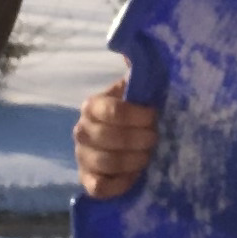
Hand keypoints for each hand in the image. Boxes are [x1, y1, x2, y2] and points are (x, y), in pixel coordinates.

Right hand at [74, 71, 156, 199]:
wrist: (120, 142)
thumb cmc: (132, 113)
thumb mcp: (134, 90)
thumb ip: (136, 71)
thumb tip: (130, 49)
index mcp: (92, 105)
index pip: (112, 110)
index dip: (137, 116)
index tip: (155, 116)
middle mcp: (81, 130)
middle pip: (109, 138)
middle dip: (138, 139)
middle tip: (155, 138)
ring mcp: (81, 157)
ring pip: (105, 163)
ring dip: (133, 161)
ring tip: (148, 157)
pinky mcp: (86, 180)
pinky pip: (98, 188)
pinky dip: (118, 184)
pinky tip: (134, 177)